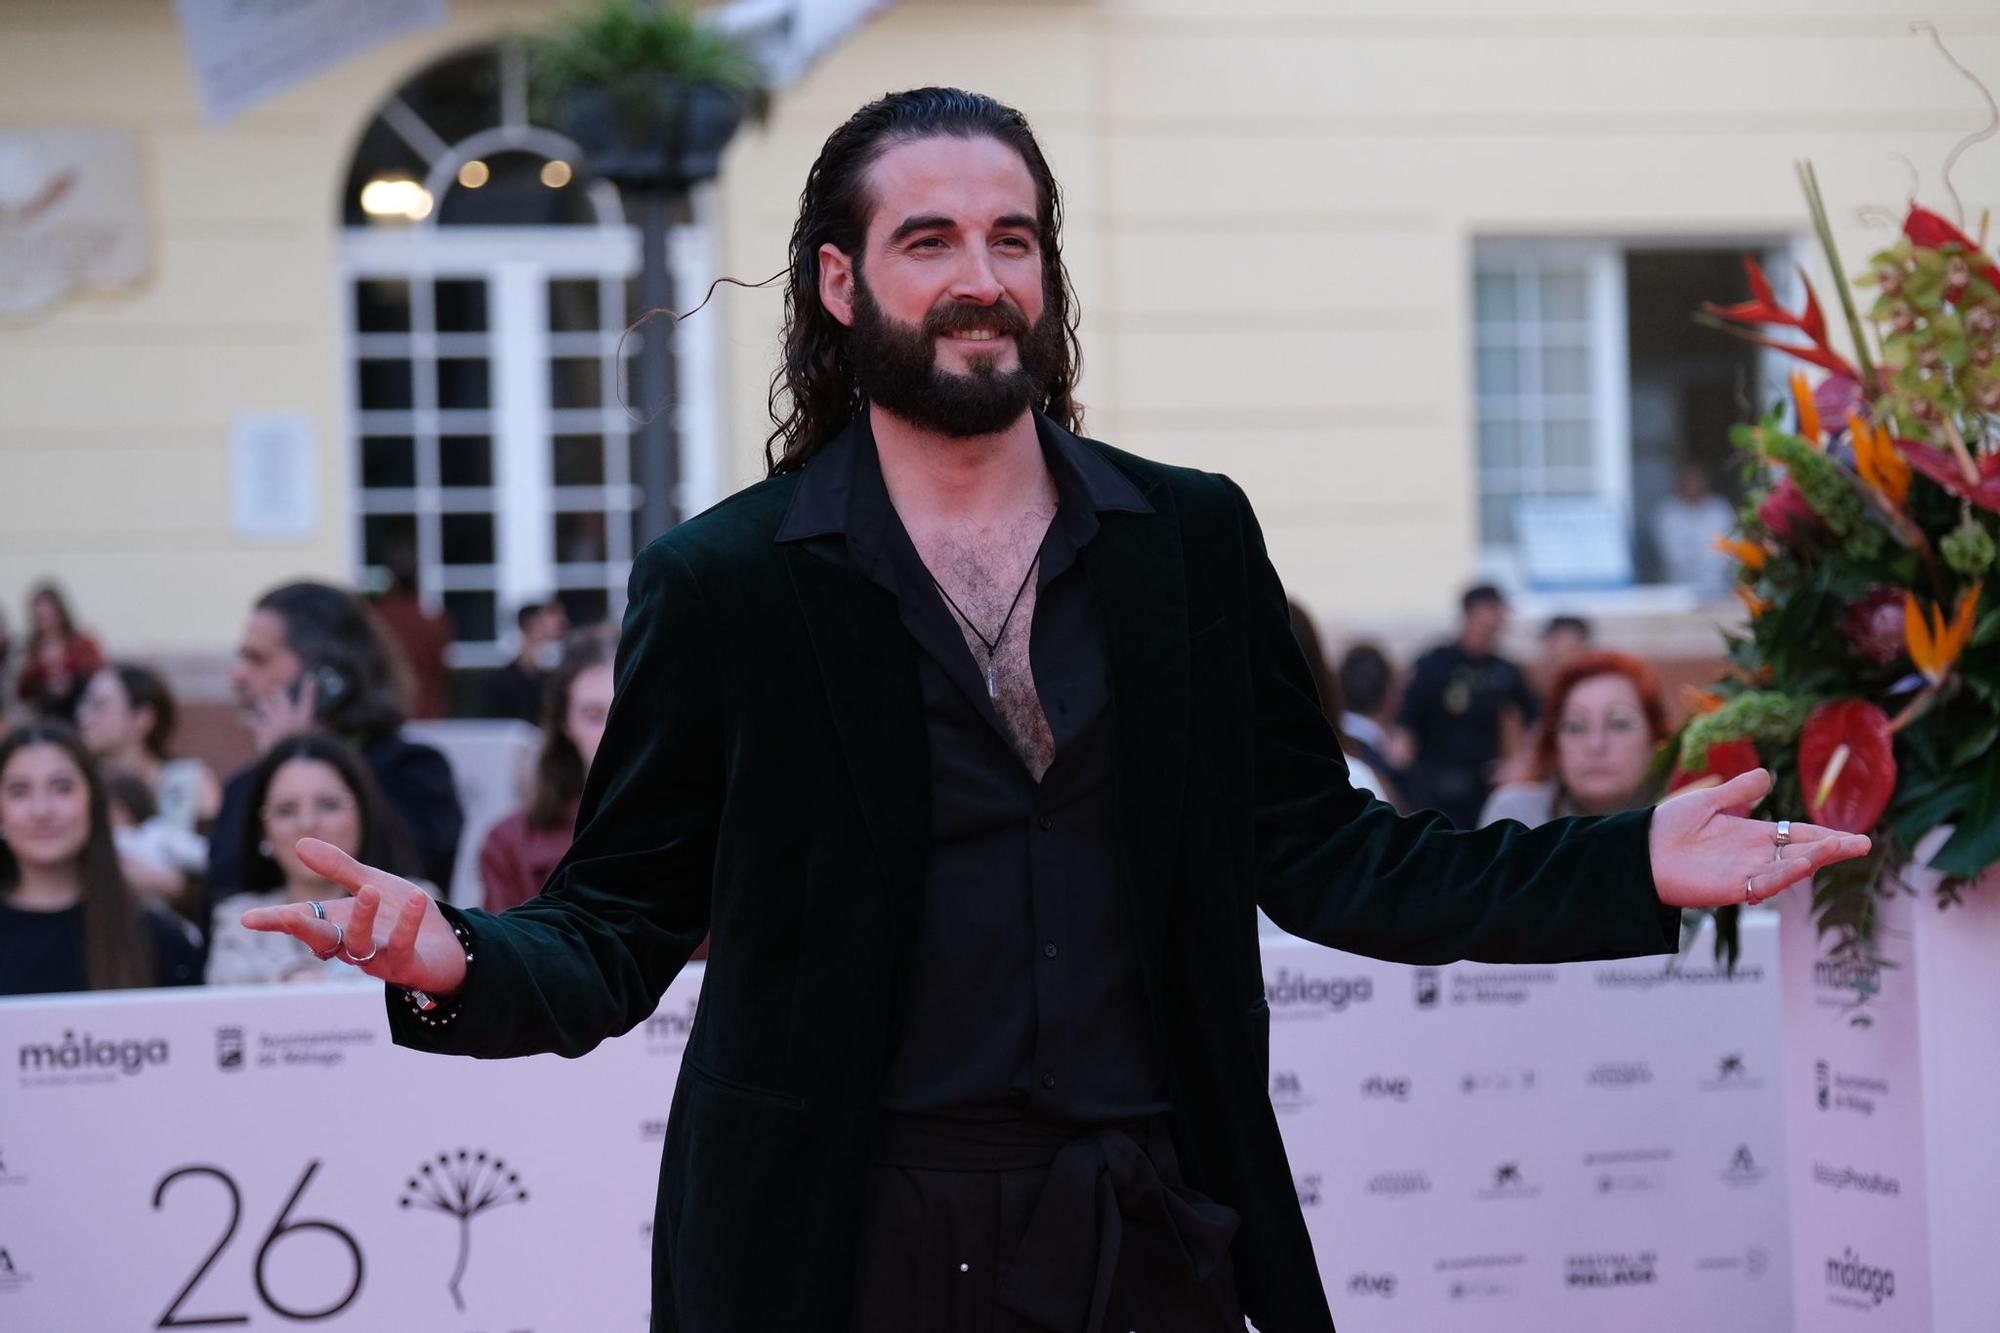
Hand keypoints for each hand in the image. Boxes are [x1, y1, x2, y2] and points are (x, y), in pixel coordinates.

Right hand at [239, 838, 467, 995]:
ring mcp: (377, 959)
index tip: (247, 919)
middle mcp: (351, 945)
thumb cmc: (399, 915)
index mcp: (338, 923)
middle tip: (286, 916)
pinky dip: (408, 924)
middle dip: (304, 929)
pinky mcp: (406, 966)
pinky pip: (403, 946)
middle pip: (321, 940)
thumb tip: (299, 843)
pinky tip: (416, 898)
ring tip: (368, 890)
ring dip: (362, 919)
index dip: (274, 921)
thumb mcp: (371, 883)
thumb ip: (338, 868)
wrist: (446, 945)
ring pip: (359, 946)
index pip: (302, 921)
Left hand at [247, 677, 316, 755]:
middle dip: (278, 691)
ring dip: (260, 701)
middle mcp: (287, 715)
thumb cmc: (302, 752)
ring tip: (257, 696)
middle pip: (281, 697)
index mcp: (303, 718)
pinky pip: (252, 721)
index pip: (307, 699)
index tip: (310, 677)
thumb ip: (312, 736)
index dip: (309, 688)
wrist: (287, 757)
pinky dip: (245, 720)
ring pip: (264, 704)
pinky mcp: (261, 728)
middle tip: (276, 687)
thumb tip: (319, 738)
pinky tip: (240, 718)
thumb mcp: (312, 743)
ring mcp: (273, 720)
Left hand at [1648, 768, 1870, 908]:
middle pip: (1801, 852)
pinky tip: (1801, 863)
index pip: (1796, 835)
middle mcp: (1753, 856)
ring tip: (1841, 847)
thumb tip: (1766, 775)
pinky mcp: (1730, 889)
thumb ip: (1738, 792)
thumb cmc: (1667, 827)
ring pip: (1788, 868)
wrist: (1638, 850)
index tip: (1853, 836)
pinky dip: (1783, 874)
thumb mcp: (1708, 802)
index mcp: (1751, 836)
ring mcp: (1744, 874)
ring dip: (1815, 858)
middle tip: (1863, 844)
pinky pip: (1763, 884)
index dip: (1824, 835)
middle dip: (1832, 849)